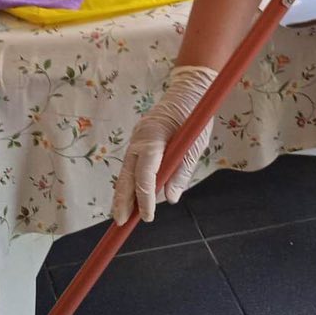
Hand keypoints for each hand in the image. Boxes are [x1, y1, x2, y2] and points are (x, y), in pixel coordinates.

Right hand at [112, 65, 216, 223]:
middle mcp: (139, 138)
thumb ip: (182, 171)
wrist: (187, 91)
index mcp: (153, 136)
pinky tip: (130, 198)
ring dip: (124, 193)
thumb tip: (171, 198)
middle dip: (122, 200)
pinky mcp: (137, 141)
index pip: (145, 173)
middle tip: (120, 222)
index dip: (145, 197)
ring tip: (123, 216)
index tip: (148, 216)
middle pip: (126, 174)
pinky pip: (131, 165)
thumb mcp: (195, 144)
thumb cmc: (195, 117)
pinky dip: (130, 182)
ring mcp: (135, 139)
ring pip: (125, 171)